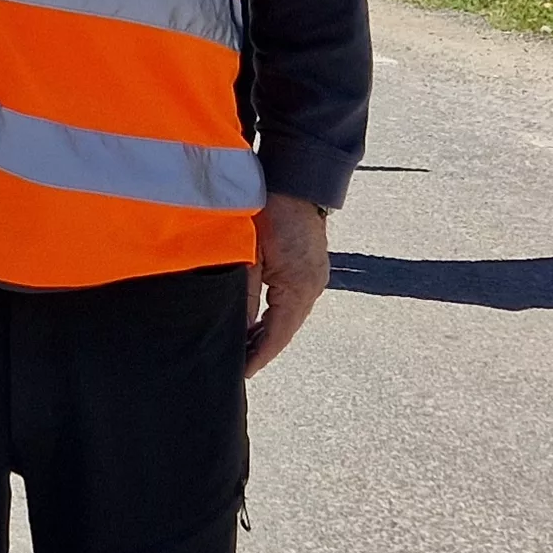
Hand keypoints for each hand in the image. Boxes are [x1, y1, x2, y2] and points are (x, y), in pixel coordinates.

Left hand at [245, 194, 329, 376]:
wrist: (295, 178)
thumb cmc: (268, 211)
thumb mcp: (249, 257)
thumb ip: (244, 297)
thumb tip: (238, 331)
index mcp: (300, 288)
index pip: (278, 336)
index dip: (259, 357)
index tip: (241, 374)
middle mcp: (313, 287)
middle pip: (285, 330)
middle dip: (262, 349)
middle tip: (237, 365)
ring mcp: (315, 277)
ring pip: (289, 317)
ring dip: (268, 332)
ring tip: (242, 347)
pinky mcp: (311, 267)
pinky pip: (293, 302)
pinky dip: (275, 315)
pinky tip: (258, 320)